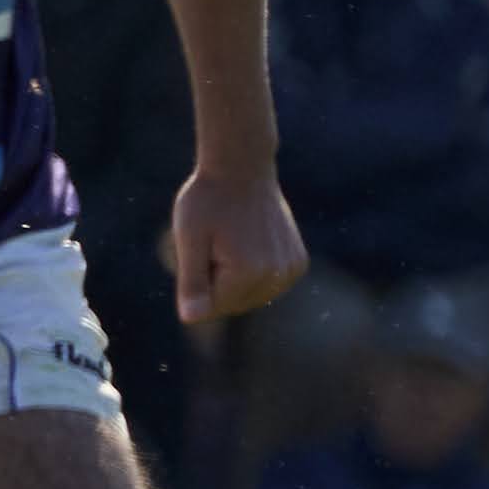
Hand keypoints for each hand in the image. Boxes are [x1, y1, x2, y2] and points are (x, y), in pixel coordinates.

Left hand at [170, 163, 308, 324]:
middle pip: (232, 304)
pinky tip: (249, 243)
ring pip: (250, 296)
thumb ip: (192, 282)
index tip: (203, 247)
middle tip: (215, 242)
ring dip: (233, 278)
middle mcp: (277, 276)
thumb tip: (191, 319)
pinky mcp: (298, 263)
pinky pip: (266, 284)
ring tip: (232, 241)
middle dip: (215, 282)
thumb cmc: (208, 200)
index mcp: (250, 273)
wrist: (242, 169)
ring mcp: (292, 270)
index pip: (211, 307)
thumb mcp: (190, 238)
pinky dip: (252, 272)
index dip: (196, 281)